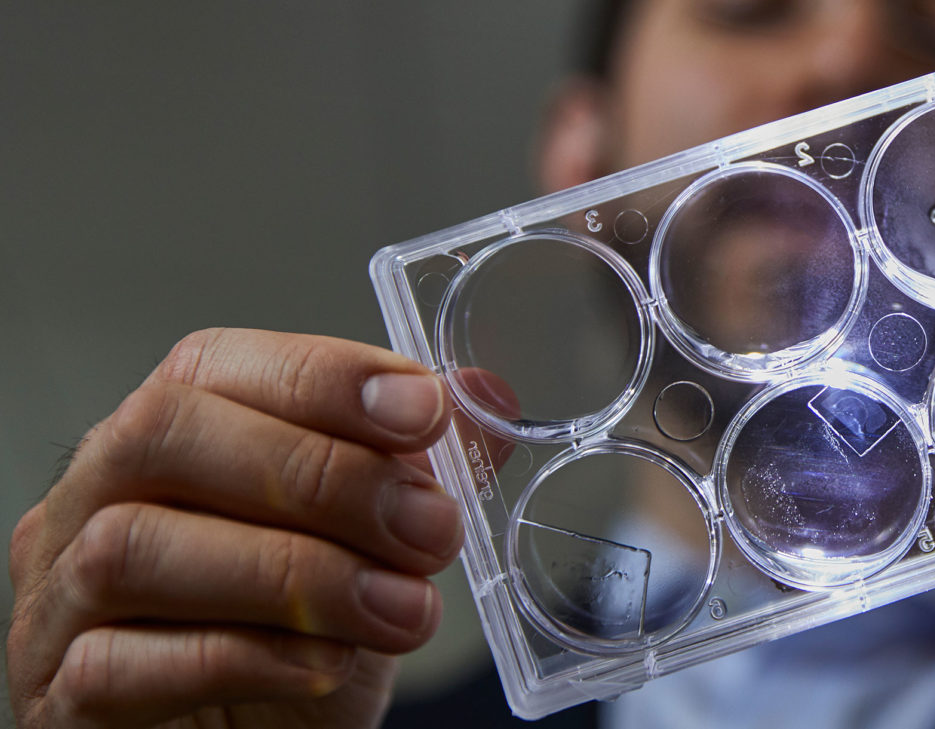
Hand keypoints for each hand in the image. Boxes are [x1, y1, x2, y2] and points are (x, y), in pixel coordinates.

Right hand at [9, 329, 463, 727]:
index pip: (214, 367)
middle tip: (431, 530)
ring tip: (403, 611)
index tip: (426, 413)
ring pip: (134, 548)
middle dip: (319, 475)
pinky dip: (239, 658)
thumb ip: (420, 470)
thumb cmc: (297, 639)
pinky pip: (118, 664)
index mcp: (166, 437)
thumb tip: (485, 396)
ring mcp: (59, 600)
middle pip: (165, 436)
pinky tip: (324, 664)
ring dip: (295, 574)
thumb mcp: (374, 548)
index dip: (324, 379)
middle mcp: (91, 501)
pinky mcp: (60, 698)